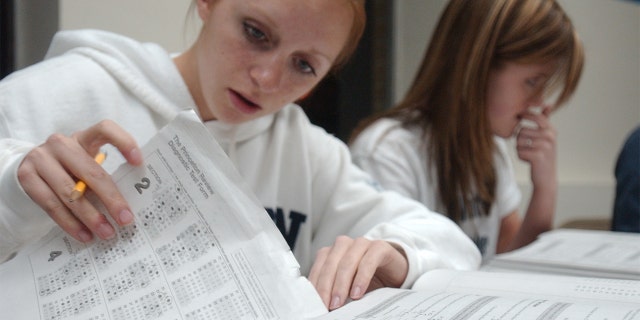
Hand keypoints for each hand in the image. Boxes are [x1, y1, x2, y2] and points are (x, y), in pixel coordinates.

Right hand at [17, 120, 142, 242]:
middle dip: (111, 198)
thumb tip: (129, 206)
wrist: (31, 169)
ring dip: (91, 217)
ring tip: (106, 232)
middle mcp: (61, 144)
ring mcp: (41, 158)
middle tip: (125, 219)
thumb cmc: (71, 169)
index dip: (123, 142)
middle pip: (91, 171)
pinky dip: (70, 223)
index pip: (105, 129)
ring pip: (70, 192)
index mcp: (84, 137)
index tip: (139, 162)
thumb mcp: (88, 165)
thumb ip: (106, 176)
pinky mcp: (27, 177)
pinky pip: (51, 205)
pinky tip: (84, 235)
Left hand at [308, 236, 407, 310]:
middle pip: (331, 264)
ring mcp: (362, 243)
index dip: (316, 286)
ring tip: (339, 303)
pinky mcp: (379, 247)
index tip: (315, 304)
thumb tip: (321, 305)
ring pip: (347, 262)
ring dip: (341, 284)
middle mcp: (344, 245)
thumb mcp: (347, 285)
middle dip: (326, 287)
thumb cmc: (367, 279)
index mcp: (332, 252)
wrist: (394, 271)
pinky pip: (368, 261)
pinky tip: (358, 293)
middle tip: (327, 305)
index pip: (319, 267)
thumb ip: (334, 289)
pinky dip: (361, 278)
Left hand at [516, 106, 556, 186]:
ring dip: (519, 149)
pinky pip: (519, 151)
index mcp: (551, 130)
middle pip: (522, 131)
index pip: (536, 116)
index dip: (525, 115)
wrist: (546, 178)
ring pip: (518, 142)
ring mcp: (545, 146)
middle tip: (527, 146)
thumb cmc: (543, 155)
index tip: (519, 116)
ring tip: (529, 154)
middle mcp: (550, 137)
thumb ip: (545, 120)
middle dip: (519, 139)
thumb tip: (548, 103)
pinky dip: (520, 157)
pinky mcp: (538, 157)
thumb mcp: (546, 136)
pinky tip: (529, 160)